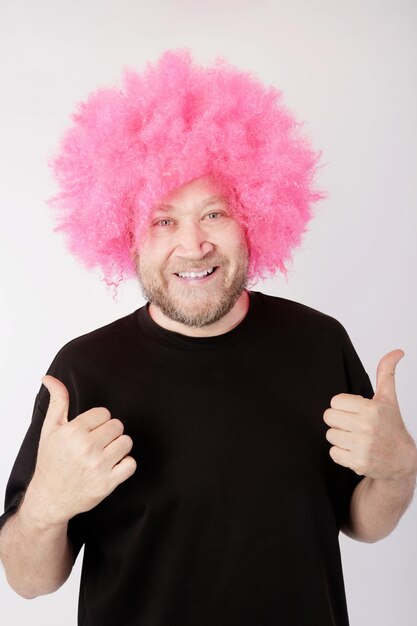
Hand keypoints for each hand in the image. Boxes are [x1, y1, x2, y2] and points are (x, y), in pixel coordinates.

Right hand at [27, 375, 136, 524]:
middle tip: (96, 444)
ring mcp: (98, 466)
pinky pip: (131, 464)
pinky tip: (111, 466)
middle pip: (117, 426)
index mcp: (73, 432)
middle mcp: (86, 448)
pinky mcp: (108, 483)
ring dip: (118, 448)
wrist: (49, 498)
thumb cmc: (51, 462)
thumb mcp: (50, 429)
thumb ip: (57, 401)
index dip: (98, 422)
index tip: (88, 432)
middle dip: (109, 433)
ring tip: (103, 454)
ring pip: (126, 442)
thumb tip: (50, 379)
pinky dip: (124, 465)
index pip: (104, 413)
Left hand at [323, 350, 416, 481]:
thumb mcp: (388, 399)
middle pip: (329, 417)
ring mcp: (361, 446)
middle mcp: (366, 427)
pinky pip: (333, 452)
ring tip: (356, 438)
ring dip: (340, 437)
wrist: (402, 460)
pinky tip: (355, 451)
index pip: (335, 401)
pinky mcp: (357, 462)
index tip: (355, 411)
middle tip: (353, 425)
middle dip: (339, 420)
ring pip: (330, 435)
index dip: (343, 406)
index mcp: (371, 409)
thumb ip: (386, 373)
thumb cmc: (391, 426)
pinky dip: (341, 453)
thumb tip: (397, 351)